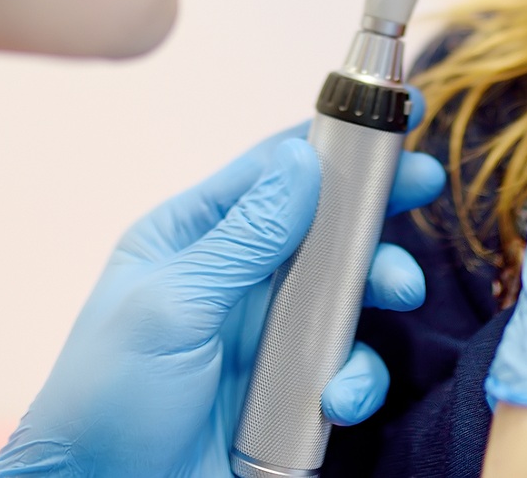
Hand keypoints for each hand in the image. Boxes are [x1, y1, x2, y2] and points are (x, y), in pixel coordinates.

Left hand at [0, 105, 446, 477]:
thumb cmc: (106, 402)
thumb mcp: (171, 306)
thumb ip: (245, 236)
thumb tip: (302, 160)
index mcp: (190, 239)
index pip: (270, 173)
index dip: (333, 146)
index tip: (399, 124)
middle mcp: (232, 281)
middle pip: (322, 229)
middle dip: (371, 221)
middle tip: (421, 195)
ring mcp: (263, 339)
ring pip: (346, 296)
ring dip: (376, 293)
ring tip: (396, 296)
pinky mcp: (288, 396)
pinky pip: (345, 369)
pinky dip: (354, 380)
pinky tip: (336, 399)